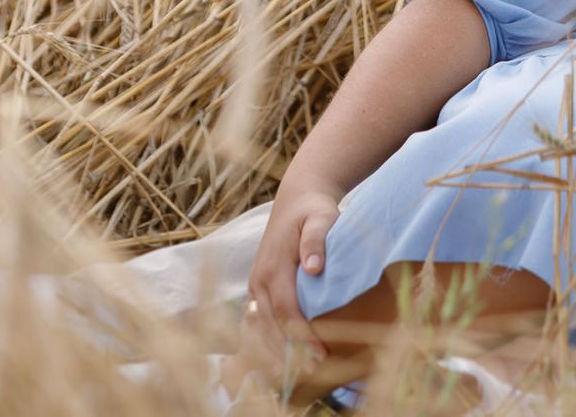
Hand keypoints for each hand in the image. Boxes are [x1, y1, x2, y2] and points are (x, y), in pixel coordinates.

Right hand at [241, 175, 340, 373]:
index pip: (286, 310)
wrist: (296, 198)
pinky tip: (277, 361)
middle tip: (312, 372)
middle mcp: (259, 279)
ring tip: (294, 375)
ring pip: (257, 329)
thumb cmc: (314, 210)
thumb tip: (314, 267)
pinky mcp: (255, 290)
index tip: (321, 355)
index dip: (302, 335)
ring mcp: (254, 285)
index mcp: (274, 265)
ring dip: (273, 354)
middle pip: (268, 326)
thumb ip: (317, 240)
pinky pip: (254, 323)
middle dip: (288, 352)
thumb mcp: (321, 216)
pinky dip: (262, 344)